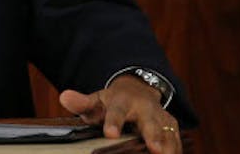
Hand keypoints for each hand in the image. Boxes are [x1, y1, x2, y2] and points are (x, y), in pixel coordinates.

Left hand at [59, 76, 179, 153]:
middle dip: (153, 135)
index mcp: (124, 101)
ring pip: (167, 132)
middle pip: (150, 122)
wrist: (138, 92)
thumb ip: (82, 103)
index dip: (113, 122)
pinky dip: (176, 150)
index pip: (117, 112)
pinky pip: (176, 140)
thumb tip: (64, 97)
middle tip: (154, 148)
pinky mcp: (172, 127)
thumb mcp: (97, 100)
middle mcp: (145, 108)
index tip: (110, 134)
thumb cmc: (113, 102)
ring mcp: (160, 117)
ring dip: (169, 146)